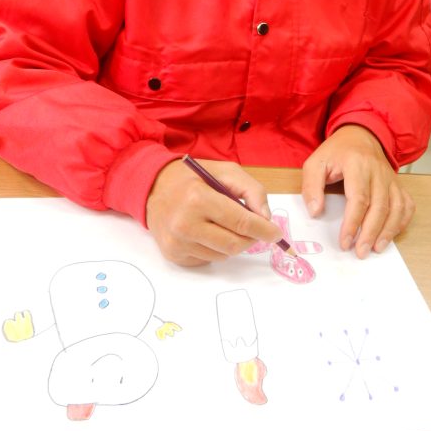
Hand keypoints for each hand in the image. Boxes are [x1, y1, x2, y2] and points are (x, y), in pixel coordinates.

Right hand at [146, 158, 281, 266]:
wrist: (153, 188)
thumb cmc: (193, 178)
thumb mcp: (225, 171)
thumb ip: (252, 190)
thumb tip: (265, 218)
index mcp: (199, 198)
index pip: (241, 222)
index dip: (264, 230)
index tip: (277, 234)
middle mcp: (185, 224)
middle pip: (235, 244)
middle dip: (251, 238)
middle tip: (254, 228)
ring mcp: (177, 243)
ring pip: (223, 255)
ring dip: (232, 242)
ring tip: (223, 224)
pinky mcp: (174, 255)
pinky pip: (208, 259)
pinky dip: (215, 248)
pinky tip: (206, 231)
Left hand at [301, 125, 414, 257]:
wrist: (361, 135)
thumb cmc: (337, 152)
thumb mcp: (315, 162)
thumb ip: (311, 186)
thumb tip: (315, 212)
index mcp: (357, 164)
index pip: (359, 198)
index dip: (353, 223)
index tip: (345, 242)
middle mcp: (378, 171)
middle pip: (380, 206)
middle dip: (370, 232)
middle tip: (360, 252)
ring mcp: (391, 178)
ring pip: (396, 208)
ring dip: (388, 231)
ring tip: (376, 248)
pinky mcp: (398, 184)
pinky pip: (406, 205)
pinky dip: (401, 222)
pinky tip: (391, 235)